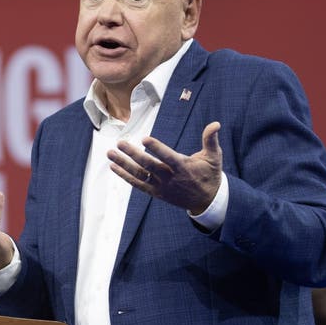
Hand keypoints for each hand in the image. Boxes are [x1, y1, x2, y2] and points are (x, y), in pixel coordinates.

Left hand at [107, 121, 222, 214]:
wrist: (206, 201)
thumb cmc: (209, 174)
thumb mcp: (214, 157)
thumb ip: (211, 140)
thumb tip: (215, 124)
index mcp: (183, 167)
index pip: (168, 157)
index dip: (157, 148)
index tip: (145, 139)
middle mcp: (170, 178)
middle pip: (149, 166)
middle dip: (133, 154)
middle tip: (120, 143)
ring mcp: (161, 187)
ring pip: (139, 175)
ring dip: (123, 164)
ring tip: (110, 153)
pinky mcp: (156, 193)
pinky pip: (138, 184)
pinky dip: (125, 176)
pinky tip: (113, 166)